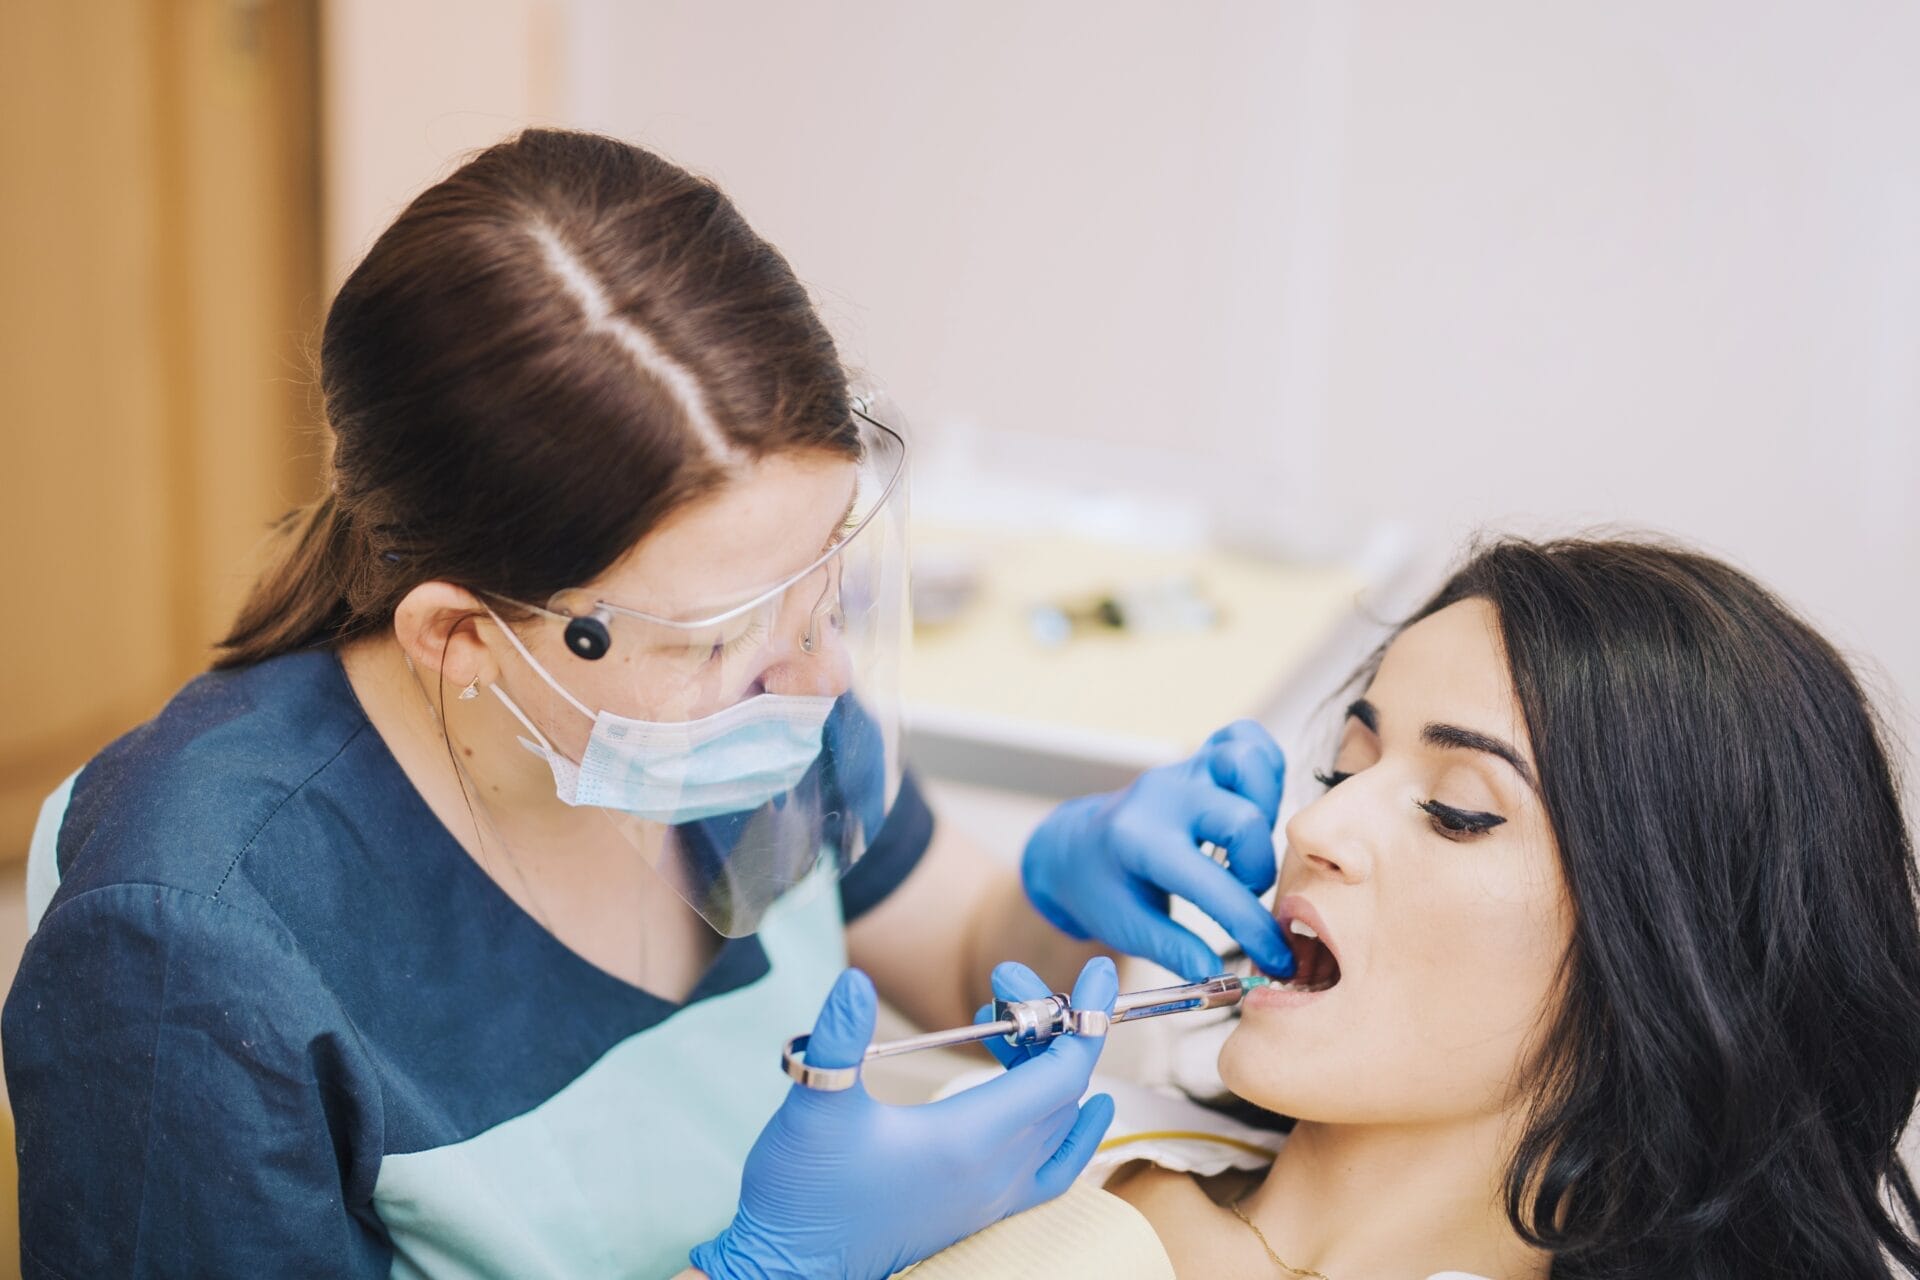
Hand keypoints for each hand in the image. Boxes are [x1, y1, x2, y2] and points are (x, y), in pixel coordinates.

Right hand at [690, 957, 1119, 1279]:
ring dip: (1050, 1068)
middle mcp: (995, 1174)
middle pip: (1063, 1090)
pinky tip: (1083, 1115)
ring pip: (1058, 1125)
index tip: (1096, 969)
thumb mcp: (812, 1107)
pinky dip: (1073, 1134)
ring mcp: (991, 1197)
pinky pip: (1053, 1171)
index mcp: (970, 1142)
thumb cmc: (801, 1193)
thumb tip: (855, 980)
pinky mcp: (977, 1211)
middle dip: (1047, 1025)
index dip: (1082, 1017)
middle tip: (1005, 981)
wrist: (789, 1268)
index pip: (1062, 1073)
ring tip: (1012, 1024)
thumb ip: (837, 1039)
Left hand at [1021, 720, 1295, 981]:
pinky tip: (1253, 809)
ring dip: (1265, 809)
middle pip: (1244, 818)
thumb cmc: (1099, 887)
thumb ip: (1178, 953)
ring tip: (1246, 847)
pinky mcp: (1199, 759)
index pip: (1213, 884)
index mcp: (1138, 841)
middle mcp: (1163, 796)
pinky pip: (1246, 739)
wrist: (1074, 847)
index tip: (1276, 959)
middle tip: (1241, 891)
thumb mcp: (1127, 927)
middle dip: (1257, 868)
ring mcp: (1183, 770)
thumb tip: (1228, 984)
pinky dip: (1264, 770)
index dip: (1253, 928)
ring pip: (1248, 761)